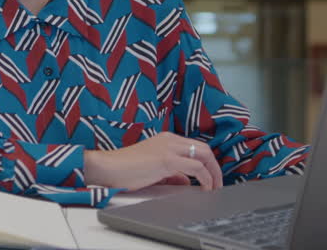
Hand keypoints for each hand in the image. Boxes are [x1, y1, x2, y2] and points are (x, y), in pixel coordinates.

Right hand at [82, 132, 223, 191]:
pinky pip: (195, 167)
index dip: (207, 163)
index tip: (211, 178)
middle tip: (217, 184)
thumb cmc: (125, 169)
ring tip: (214, 187)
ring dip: (213, 173)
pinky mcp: (166, 159)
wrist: (108, 167)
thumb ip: (172, 174)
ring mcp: (168, 147)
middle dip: (215, 167)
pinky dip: (205, 179)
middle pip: (204, 149)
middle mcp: (169, 139)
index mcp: (166, 139)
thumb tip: (186, 181)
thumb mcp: (154, 170)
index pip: (195, 147)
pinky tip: (204, 188)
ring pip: (203, 155)